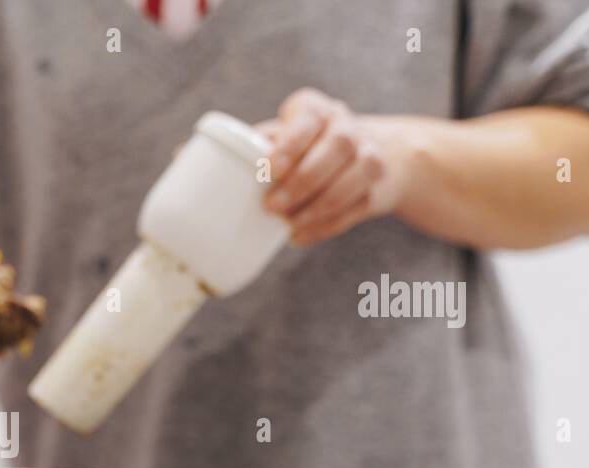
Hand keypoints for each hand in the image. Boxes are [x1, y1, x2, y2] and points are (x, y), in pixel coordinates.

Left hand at [260, 89, 408, 245]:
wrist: (357, 155)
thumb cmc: (299, 150)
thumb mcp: (275, 141)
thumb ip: (253, 150)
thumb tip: (210, 171)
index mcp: (315, 110)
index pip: (309, 118)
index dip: (291, 144)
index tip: (269, 171)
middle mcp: (346, 124)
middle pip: (339, 145)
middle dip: (304, 180)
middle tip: (271, 206)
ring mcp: (369, 152)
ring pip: (359, 173)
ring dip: (321, 204)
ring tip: (289, 225)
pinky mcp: (379, 184)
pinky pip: (360, 204)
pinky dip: (328, 224)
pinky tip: (301, 236)